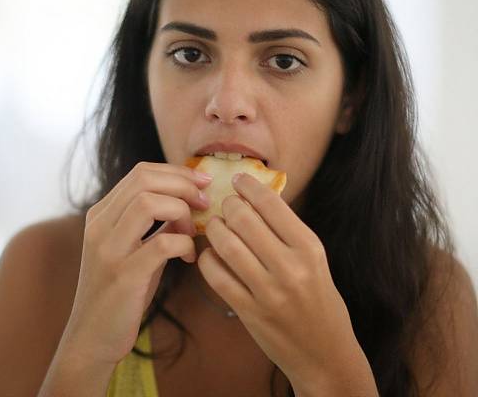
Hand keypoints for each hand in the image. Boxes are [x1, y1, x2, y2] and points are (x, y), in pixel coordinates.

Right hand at [61, 162, 210, 366]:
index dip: (177, 172)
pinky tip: (189, 256)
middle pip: (144, 180)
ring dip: (182, 212)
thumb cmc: (121, 290)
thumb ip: (156, 222)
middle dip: (183, 185)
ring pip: (149, 203)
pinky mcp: (123, 276)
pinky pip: (162, 243)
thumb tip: (189, 199)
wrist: (92, 337)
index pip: (141, 172)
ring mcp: (108, 250)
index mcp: (101, 214)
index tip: (203, 183)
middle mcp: (99, 225)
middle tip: (204, 202)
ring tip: (193, 231)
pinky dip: (184, 243)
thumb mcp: (135, 247)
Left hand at [197, 172, 376, 395]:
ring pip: (227, 245)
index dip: (249, 186)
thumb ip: (287, 231)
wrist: (326, 354)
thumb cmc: (320, 299)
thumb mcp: (315, 260)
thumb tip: (255, 198)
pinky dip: (209, 259)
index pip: (272, 204)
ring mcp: (268, 292)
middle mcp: (290, 267)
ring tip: (216, 225)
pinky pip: (217, 276)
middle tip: (225, 204)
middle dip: (228, 205)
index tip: (239, 180)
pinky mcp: (249, 313)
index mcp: (309, 248)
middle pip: (244, 220)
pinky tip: (212, 254)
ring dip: (215, 229)